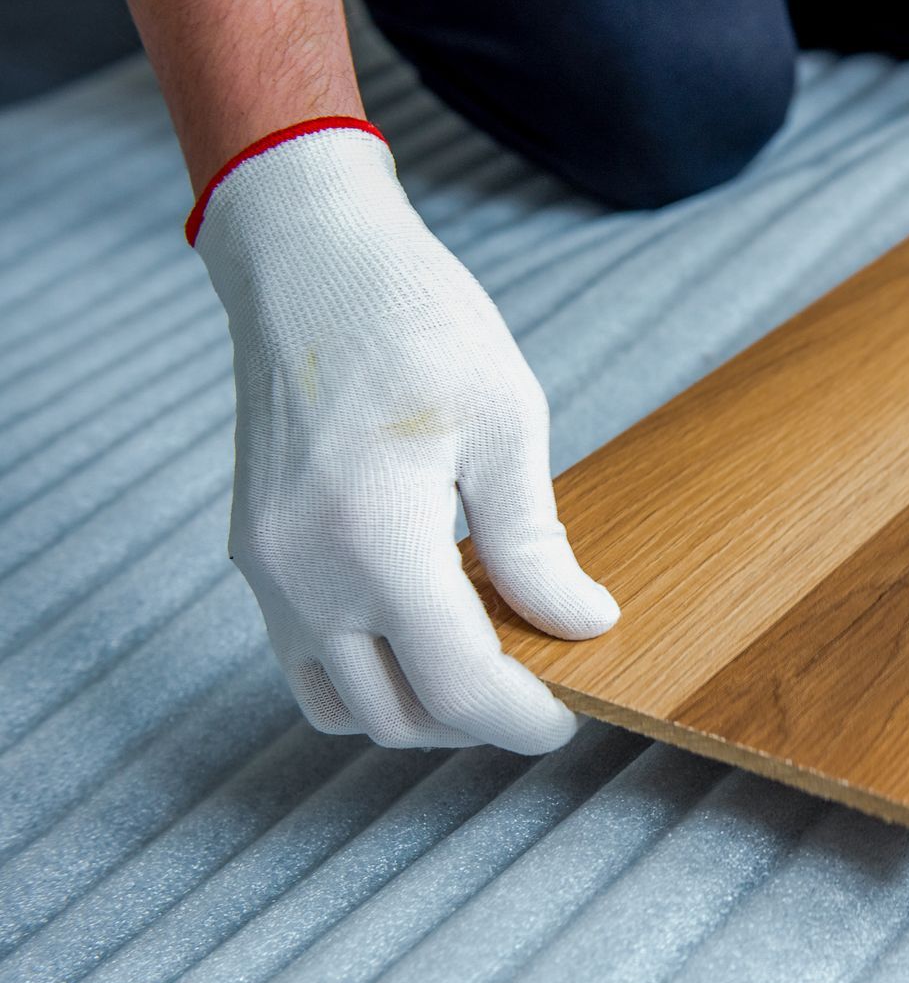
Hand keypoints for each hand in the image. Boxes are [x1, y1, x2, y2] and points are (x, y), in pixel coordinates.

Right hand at [191, 120, 617, 751]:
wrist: (308, 259)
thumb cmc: (414, 320)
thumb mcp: (506, 420)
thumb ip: (534, 541)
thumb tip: (580, 623)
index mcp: (372, 540)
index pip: (456, 687)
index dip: (525, 719)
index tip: (573, 716)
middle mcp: (302, 572)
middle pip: (396, 717)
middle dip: (476, 723)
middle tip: (543, 688)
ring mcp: (265, 568)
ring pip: (339, 704)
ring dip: (416, 708)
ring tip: (487, 665)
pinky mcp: (253, 553)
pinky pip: (306, 658)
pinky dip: (369, 671)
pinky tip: (428, 626)